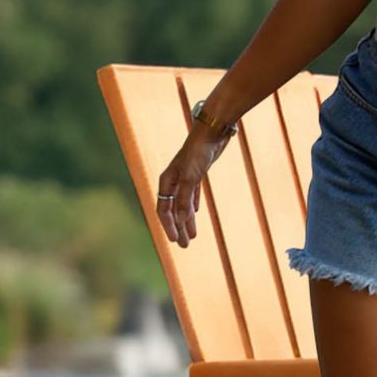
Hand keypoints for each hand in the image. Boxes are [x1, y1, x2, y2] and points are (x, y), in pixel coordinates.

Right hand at [155, 125, 232, 247]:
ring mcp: (185, 177)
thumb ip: (185, 199)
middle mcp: (173, 180)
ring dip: (187, 220)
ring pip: (183, 204)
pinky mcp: (197, 173)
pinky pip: (191, 194)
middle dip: (178, 228)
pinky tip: (195, 213)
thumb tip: (180, 221)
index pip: (164, 209)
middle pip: (172, 210)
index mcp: (166, 181)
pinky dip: (192, 206)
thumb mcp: (192, 177)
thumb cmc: (199, 152)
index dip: (169, 226)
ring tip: (192, 236)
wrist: (212, 131)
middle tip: (185, 246)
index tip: (176, 241)